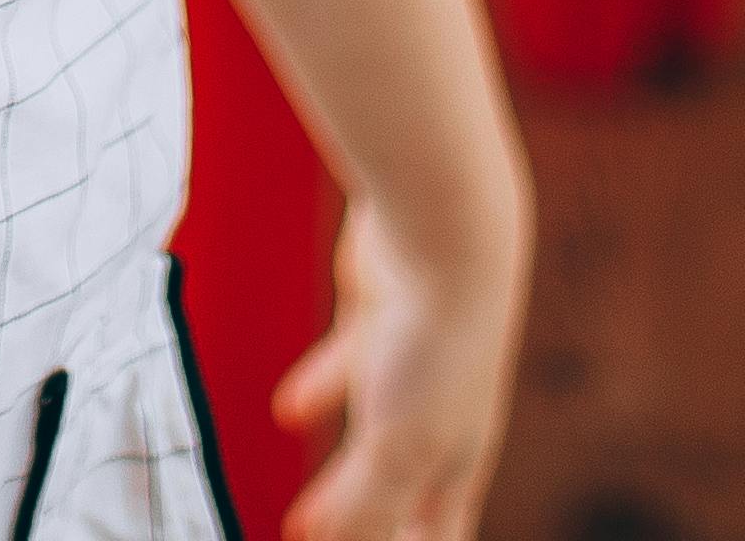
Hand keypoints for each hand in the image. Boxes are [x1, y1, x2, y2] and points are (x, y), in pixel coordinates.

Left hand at [270, 194, 526, 540]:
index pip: (438, 539)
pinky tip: (287, 410)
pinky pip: (345, 369)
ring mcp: (412, 368)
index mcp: (457, 464)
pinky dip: (318, 393)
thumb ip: (363, 507)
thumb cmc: (434, 347)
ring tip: (305, 515)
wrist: (443, 233)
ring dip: (341, 474)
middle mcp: (440, 420)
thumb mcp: (393, 449)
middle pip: (403, 496)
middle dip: (370, 530)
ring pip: (373, 435)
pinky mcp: (379, 320)